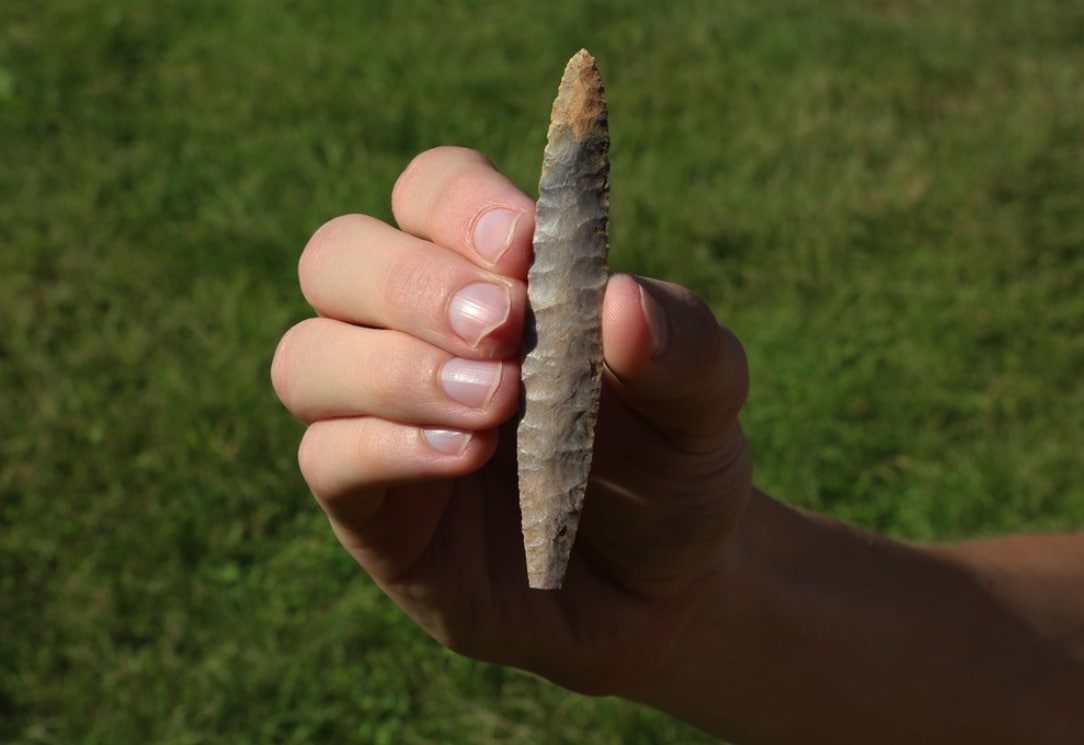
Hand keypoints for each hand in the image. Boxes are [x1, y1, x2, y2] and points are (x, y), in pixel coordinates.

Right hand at [271, 147, 751, 694]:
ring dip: (395, 368)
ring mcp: (380, 416)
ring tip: (498, 403)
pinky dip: (387, 445)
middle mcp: (416, 331)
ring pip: (307, 356)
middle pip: (338, 257)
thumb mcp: (703, 407)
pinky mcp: (368, 505)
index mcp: (491, 275)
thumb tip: (622, 298)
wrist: (658, 591)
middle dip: (413, 282)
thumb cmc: (668, 470)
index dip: (461, 203)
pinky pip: (325, 456)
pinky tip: (468, 456)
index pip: (430, 191)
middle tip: (503, 327)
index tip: (525, 247)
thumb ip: (683, 347)